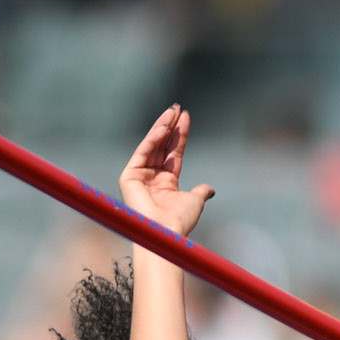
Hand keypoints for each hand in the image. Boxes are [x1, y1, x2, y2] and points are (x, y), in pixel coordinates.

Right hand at [119, 105, 214, 237]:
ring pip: (153, 146)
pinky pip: (143, 152)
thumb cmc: (180, 220)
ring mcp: (140, 176)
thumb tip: (209, 189)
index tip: (186, 116)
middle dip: (170, 127)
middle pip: (163, 146)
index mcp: (166, 184)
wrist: (165, 232)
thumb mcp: (195, 201)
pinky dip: (153, 138)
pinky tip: (165, 126)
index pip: (174, 153)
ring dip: (163, 127)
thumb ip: (200, 192)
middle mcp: (151, 178)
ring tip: (173, 110)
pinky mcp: (129, 176)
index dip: (180, 136)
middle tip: (178, 108)